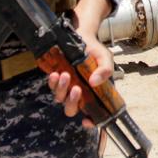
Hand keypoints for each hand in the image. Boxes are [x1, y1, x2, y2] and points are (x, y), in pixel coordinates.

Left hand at [48, 0, 113, 127]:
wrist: (83, 36)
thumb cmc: (96, 50)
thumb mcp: (105, 59)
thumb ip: (105, 70)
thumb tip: (94, 82)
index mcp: (94, 93)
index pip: (92, 113)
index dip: (90, 121)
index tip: (87, 121)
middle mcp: (79, 93)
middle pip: (71, 109)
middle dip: (72, 102)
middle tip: (77, 89)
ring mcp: (66, 87)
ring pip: (60, 98)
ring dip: (62, 89)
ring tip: (65, 74)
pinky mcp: (57, 78)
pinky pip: (51, 86)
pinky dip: (52, 82)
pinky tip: (55, 73)